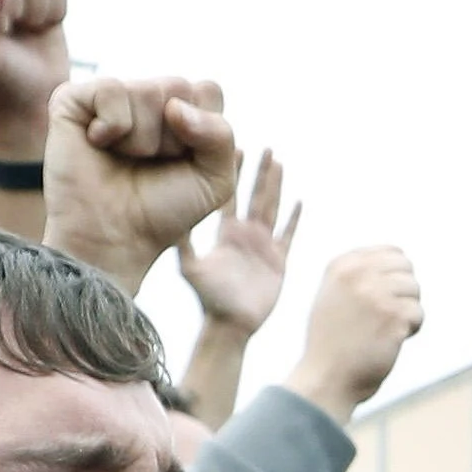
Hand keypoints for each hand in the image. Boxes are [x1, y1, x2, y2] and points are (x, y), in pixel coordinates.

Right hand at [45, 75, 238, 289]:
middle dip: (173, 137)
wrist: (114, 237)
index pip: (209, 90)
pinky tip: (97, 143)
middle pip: (179, 86)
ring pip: (147, 91)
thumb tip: (175, 107)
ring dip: (142, 139)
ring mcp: (110, 96)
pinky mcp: (74, 99)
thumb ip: (221, 136)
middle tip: (150, 163)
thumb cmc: (163, 210)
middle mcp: (146, 97)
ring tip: (124, 159)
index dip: (203, 132)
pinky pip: (111, 89)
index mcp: (182, 109)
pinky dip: (113, 125)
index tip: (183, 162)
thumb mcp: (215, 180)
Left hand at [174, 149, 302, 349]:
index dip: (234, 172)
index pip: (230, 195)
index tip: (237, 146)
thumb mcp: (191, 267)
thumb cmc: (208, 299)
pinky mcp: (279, 261)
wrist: (231, 325)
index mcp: (226, 233)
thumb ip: (184, 243)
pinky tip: (300, 200)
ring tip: (280, 163)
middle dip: (259, 171)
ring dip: (277, 186)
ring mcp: (264, 246)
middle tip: (265, 146)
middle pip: (255, 195)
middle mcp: (245, 235)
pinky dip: (295, 218)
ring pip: (274, 208)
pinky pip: (289, 234)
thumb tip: (171, 217)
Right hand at [288, 246, 422, 420]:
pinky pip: (418, 314)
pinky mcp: (393, 316)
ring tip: (384, 329)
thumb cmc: (332, 341)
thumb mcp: (334, 295)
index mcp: (342, 265)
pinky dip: (410, 329)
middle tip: (386, 316)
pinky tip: (390, 341)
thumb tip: (399, 257)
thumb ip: (359, 273)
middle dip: (403, 292)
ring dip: (406, 312)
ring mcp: (376, 294)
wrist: (326, 378)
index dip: (395, 277)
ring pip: (415, 290)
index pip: (392, 252)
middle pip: (407, 268)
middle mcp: (358, 274)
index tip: (381, 300)